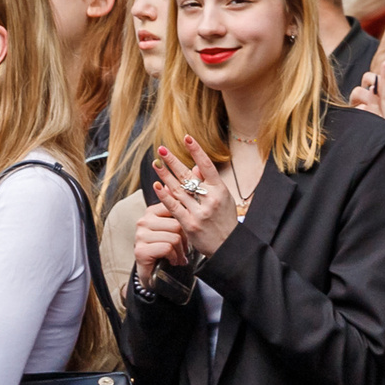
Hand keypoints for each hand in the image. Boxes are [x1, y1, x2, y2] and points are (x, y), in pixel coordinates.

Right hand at [131, 202, 186, 284]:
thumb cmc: (166, 248)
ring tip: (178, 256)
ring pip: (174, 237)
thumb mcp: (174, 227)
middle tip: (183, 248)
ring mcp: (140, 236)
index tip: (184, 233)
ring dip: (180, 250)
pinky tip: (172, 260)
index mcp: (151, 212)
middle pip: (177, 224)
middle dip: (184, 239)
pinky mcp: (140, 250)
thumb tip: (183, 186)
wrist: (155, 273)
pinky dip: (174, 257)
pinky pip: (167, 248)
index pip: (175, 207)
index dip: (185, 221)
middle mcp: (143, 221)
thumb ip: (177, 209)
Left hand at [151, 136, 241, 256]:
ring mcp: (199, 212)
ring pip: (179, 190)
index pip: (207, 166)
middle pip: (188, 176)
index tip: (187, 138)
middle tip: (162, 149)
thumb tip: (197, 166)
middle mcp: (211, 199)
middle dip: (174, 161)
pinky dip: (165, 196)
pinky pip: (174, 207)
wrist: (228, 247)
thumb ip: (209, 183)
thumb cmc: (224, 221)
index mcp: (221, 190)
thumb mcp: (222, 199)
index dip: (197, 151)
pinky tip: (157, 185)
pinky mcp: (189, 224)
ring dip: (165, 176)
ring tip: (155, 164)